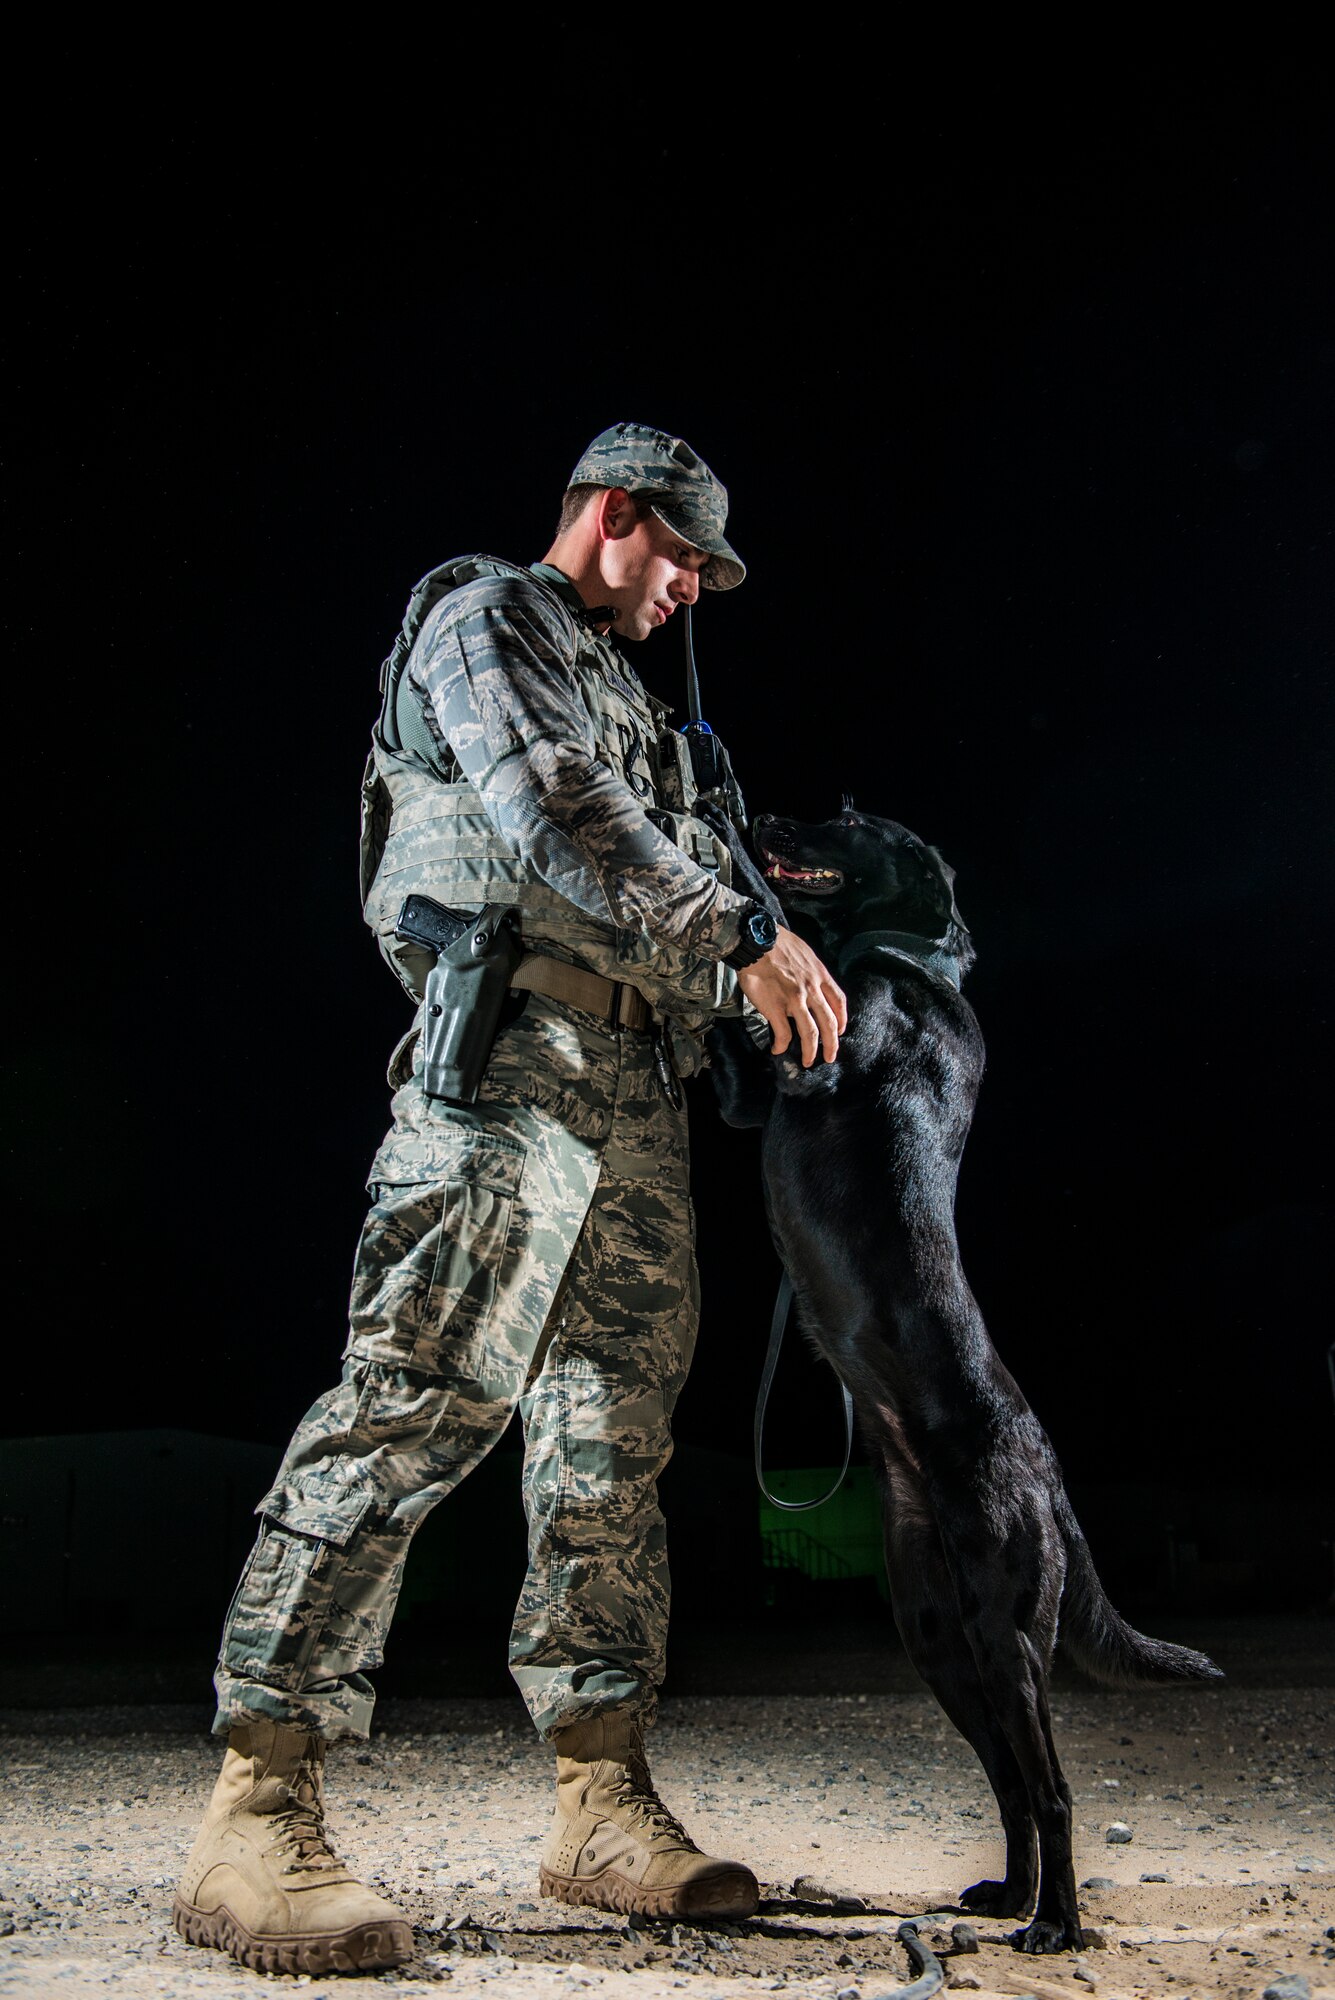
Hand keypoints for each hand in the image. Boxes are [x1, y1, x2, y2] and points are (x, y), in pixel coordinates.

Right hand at [736, 928, 846, 1066]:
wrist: (756, 941)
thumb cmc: (776, 942)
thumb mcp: (803, 952)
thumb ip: (809, 970)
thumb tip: (806, 980)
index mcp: (820, 975)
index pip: (838, 1001)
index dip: (842, 1019)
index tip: (840, 1030)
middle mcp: (811, 990)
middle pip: (829, 1022)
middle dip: (832, 1043)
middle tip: (830, 1056)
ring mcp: (795, 1000)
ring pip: (811, 1032)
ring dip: (811, 1051)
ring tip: (808, 1061)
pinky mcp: (776, 1007)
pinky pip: (783, 1033)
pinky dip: (781, 1045)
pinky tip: (777, 1049)